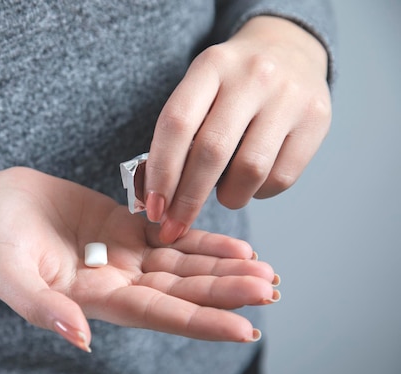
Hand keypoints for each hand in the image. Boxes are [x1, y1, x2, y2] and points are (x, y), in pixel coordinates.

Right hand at [0, 167, 277, 351]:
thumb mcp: (8, 273)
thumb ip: (42, 307)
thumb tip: (81, 340)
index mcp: (93, 299)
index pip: (156, 314)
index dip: (199, 322)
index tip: (244, 329)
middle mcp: (116, 282)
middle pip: (180, 292)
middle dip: (223, 293)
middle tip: (268, 289)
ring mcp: (123, 255)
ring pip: (182, 266)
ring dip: (222, 269)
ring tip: (264, 269)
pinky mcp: (125, 226)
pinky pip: (171, 235)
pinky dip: (202, 240)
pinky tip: (236, 243)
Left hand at [145, 16, 331, 242]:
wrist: (288, 49)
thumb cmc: (231, 83)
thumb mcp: (200, 88)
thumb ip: (180, 132)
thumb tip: (157, 195)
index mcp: (211, 66)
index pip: (176, 124)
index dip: (161, 172)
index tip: (153, 207)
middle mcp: (252, 76)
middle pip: (211, 151)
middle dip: (187, 199)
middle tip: (174, 227)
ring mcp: (288, 96)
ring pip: (250, 170)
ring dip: (229, 197)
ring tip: (223, 194)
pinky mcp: (317, 119)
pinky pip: (281, 177)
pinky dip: (258, 192)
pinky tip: (251, 183)